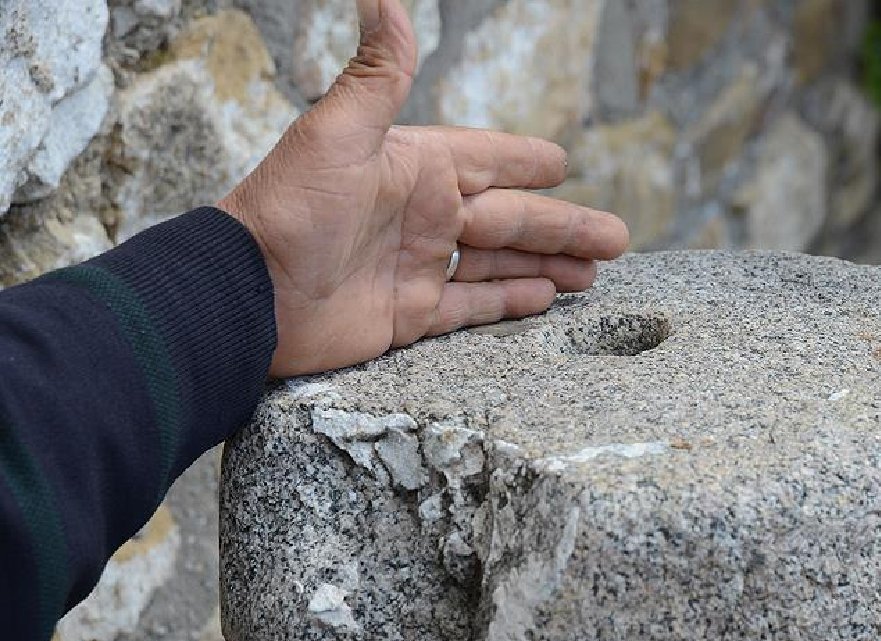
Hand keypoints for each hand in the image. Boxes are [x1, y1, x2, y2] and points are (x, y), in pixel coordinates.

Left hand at [217, 0, 628, 377]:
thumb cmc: (289, 207)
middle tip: (617, 236)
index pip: (488, 161)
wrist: (248, 292)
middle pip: (512, 219)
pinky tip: (546, 298)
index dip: (526, 162)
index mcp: (415, 168)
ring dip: (549, 265)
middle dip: (566, 227)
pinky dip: (509, 301)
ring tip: (595, 273)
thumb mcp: (339, 131)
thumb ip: (378, 72)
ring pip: (501, 263)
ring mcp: (417, 265)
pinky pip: (471, 305)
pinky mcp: (408, 313)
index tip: (561, 164)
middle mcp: (422, 215)